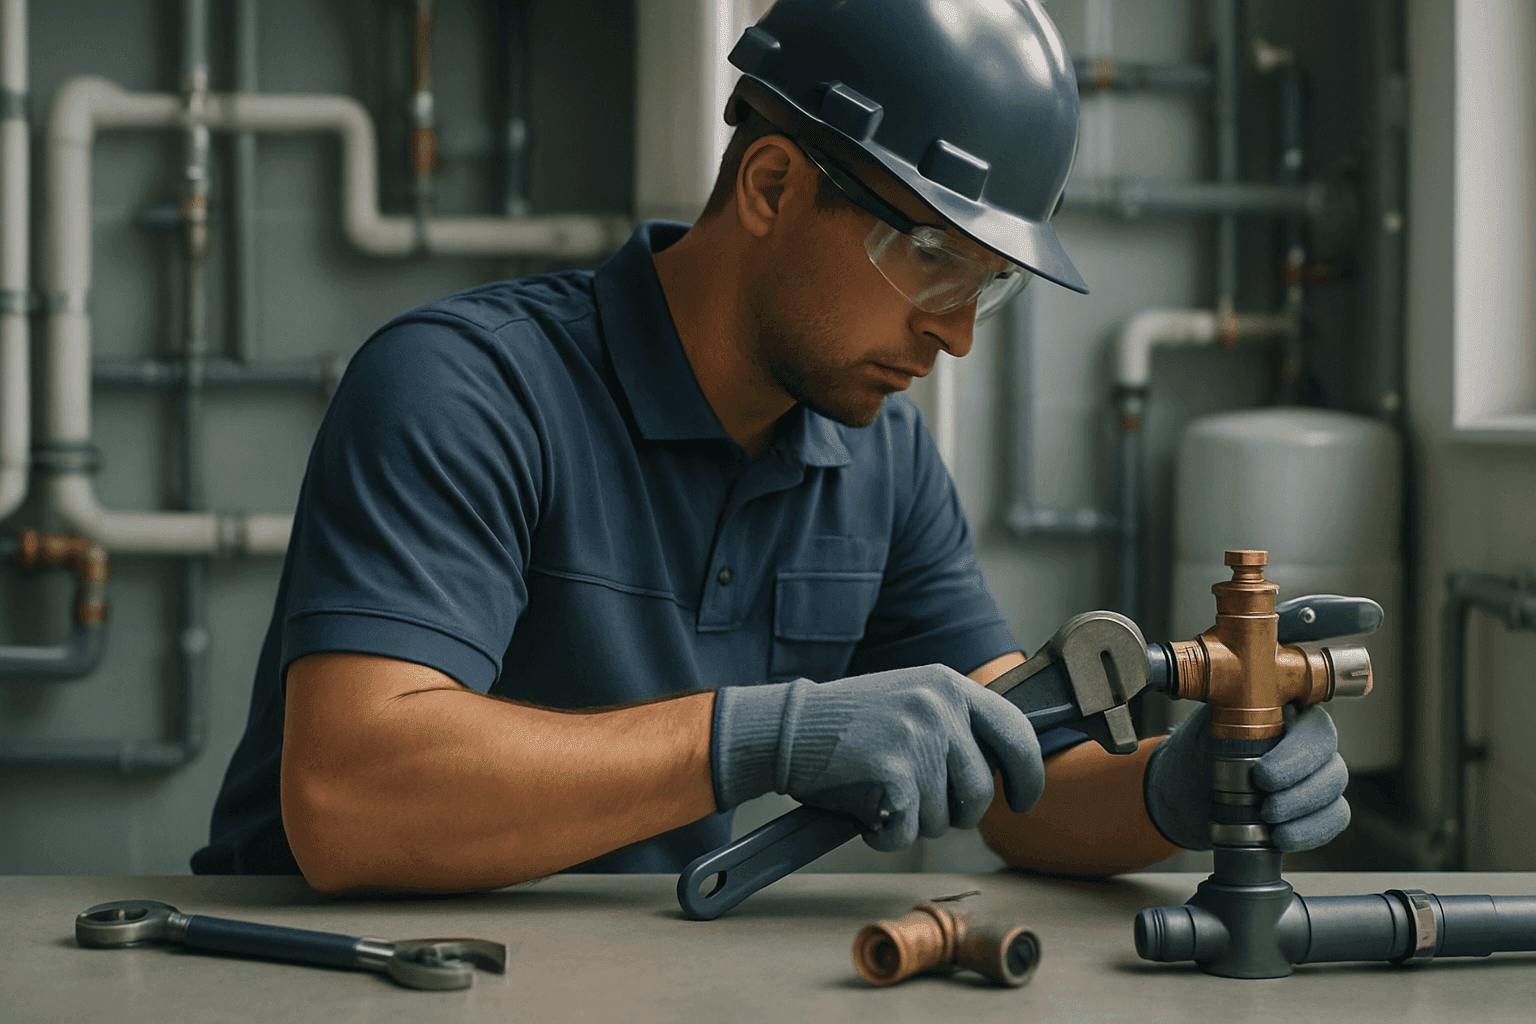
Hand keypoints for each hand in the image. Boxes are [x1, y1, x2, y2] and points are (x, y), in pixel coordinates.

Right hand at [712, 665, 1043, 851]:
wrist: (788, 729)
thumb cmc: (847, 724)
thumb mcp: (911, 700)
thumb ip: (955, 724)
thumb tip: (1002, 771)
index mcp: (949, 685)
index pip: (1015, 732)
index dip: (1028, 774)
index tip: (1023, 800)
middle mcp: (940, 707)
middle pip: (981, 790)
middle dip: (957, 814)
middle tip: (924, 809)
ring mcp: (917, 739)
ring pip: (944, 819)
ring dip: (914, 822)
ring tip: (881, 797)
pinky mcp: (894, 774)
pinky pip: (907, 832)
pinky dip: (884, 834)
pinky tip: (864, 811)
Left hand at [1143, 703, 1349, 852]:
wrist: (1187, 793)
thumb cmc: (1197, 754)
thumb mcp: (1203, 729)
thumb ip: (1223, 712)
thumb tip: (1230, 693)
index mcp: (1287, 712)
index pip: (1314, 728)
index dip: (1297, 755)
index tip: (1262, 777)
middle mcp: (1308, 739)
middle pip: (1330, 761)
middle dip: (1300, 790)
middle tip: (1266, 808)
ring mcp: (1318, 772)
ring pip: (1334, 789)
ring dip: (1304, 813)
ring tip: (1270, 824)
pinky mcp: (1318, 806)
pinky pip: (1334, 818)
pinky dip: (1312, 832)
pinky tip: (1283, 837)